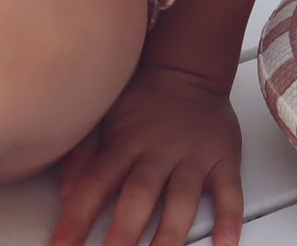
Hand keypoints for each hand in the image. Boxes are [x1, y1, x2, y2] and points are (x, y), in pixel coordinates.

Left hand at [51, 65, 242, 245]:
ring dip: (169, 234)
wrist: (188, 69)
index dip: (77, 216)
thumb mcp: (105, 113)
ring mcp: (193, 158)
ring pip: (181, 200)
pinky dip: (230, 220)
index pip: (96, 183)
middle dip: (124, 233)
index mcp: (125, 143)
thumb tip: (66, 191)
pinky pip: (229, 193)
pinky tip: (226, 244)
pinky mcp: (223, 160)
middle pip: (138, 195)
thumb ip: (83, 151)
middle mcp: (158, 153)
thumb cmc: (141, 98)